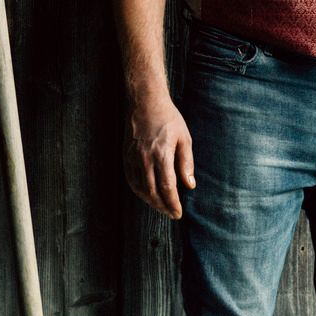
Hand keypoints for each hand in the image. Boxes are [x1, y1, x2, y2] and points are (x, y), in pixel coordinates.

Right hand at [123, 92, 195, 218]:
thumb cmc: (168, 119)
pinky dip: (139, 191)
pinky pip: (131, 180)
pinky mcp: (126, 156)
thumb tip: (189, 186)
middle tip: (172, 214)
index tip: (178, 213)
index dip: (173, 203)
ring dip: (151, 201)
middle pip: (152, 192)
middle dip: (163, 207)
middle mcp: (145, 159)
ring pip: (140, 188)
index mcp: (162, 154)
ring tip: (162, 206)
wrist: (144, 102)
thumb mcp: (184, 139)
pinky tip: (148, 194)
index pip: (167, 187)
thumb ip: (186, 164)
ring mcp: (133, 158)